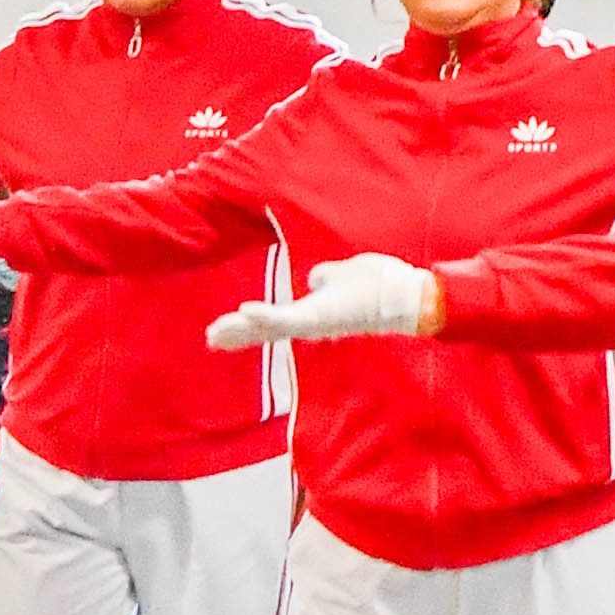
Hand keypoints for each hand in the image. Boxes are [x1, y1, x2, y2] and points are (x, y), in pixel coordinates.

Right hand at [212, 254, 433, 352]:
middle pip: (265, 330)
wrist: (403, 297)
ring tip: (217, 332)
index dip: (247, 326)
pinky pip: (287, 317)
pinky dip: (265, 316)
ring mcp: (313, 322)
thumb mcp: (342, 274)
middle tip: (210, 339)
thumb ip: (324, 277)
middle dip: (236, 334)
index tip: (218, 333)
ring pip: (270, 327)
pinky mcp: (319, 317)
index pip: (273, 322)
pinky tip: (245, 312)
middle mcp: (310, 322)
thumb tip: (316, 279)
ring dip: (242, 328)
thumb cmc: (378, 286)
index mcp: (313, 313)